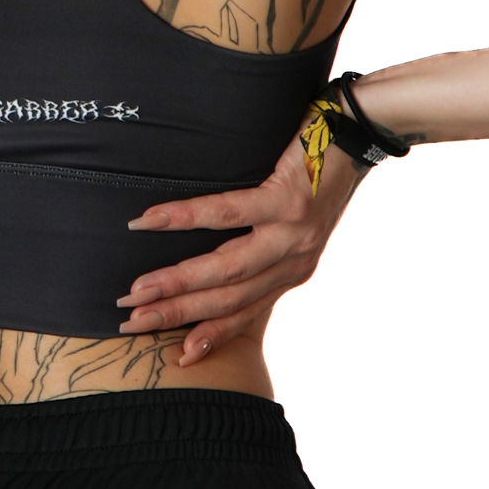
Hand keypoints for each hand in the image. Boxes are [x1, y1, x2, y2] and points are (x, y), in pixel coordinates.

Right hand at [115, 124, 365, 363]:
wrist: (356, 133)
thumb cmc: (316, 171)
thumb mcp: (292, 220)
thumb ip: (259, 241)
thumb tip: (209, 256)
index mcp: (291, 270)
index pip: (245, 312)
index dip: (210, 333)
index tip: (178, 356)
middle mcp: (294, 261)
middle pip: (229, 297)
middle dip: (177, 313)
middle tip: (132, 321)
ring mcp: (292, 233)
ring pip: (228, 266)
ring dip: (177, 281)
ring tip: (138, 288)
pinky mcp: (287, 200)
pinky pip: (228, 211)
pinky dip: (186, 218)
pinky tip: (152, 219)